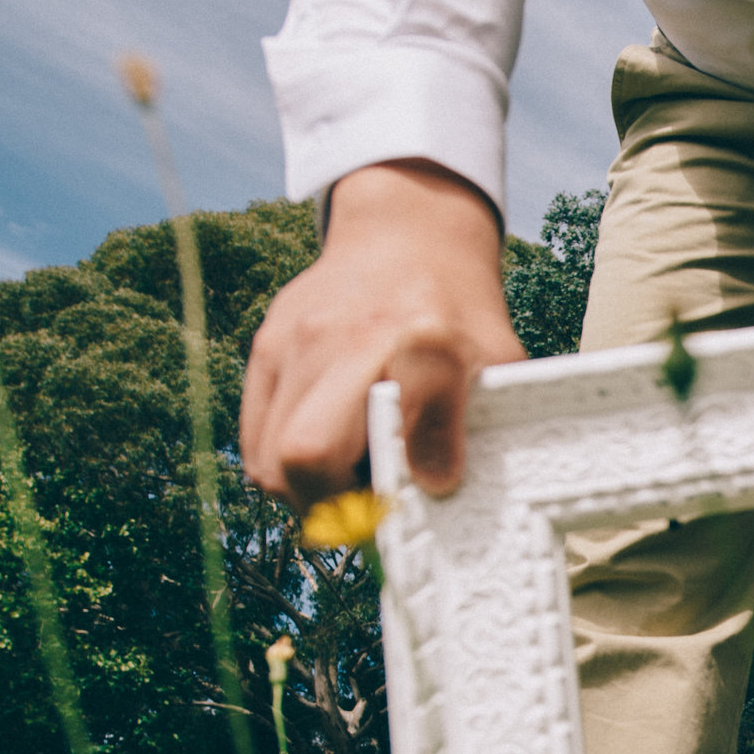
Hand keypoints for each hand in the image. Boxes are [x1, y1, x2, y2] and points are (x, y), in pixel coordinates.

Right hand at [241, 160, 523, 509]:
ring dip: (305, 494)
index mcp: (427, 343)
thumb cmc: (458, 316)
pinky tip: (324, 459)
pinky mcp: (265, 347)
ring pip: (269, 459)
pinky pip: (255, 437)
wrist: (406, 236)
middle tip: (368, 517)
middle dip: (333, 509)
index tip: (400, 513)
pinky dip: (282, 467)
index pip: (397, 429)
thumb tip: (443, 496)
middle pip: (306, 455)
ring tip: (348, 487)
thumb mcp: (498, 364)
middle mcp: (350, 339)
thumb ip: (480, 427)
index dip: (394, 486)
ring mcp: (296, 342)